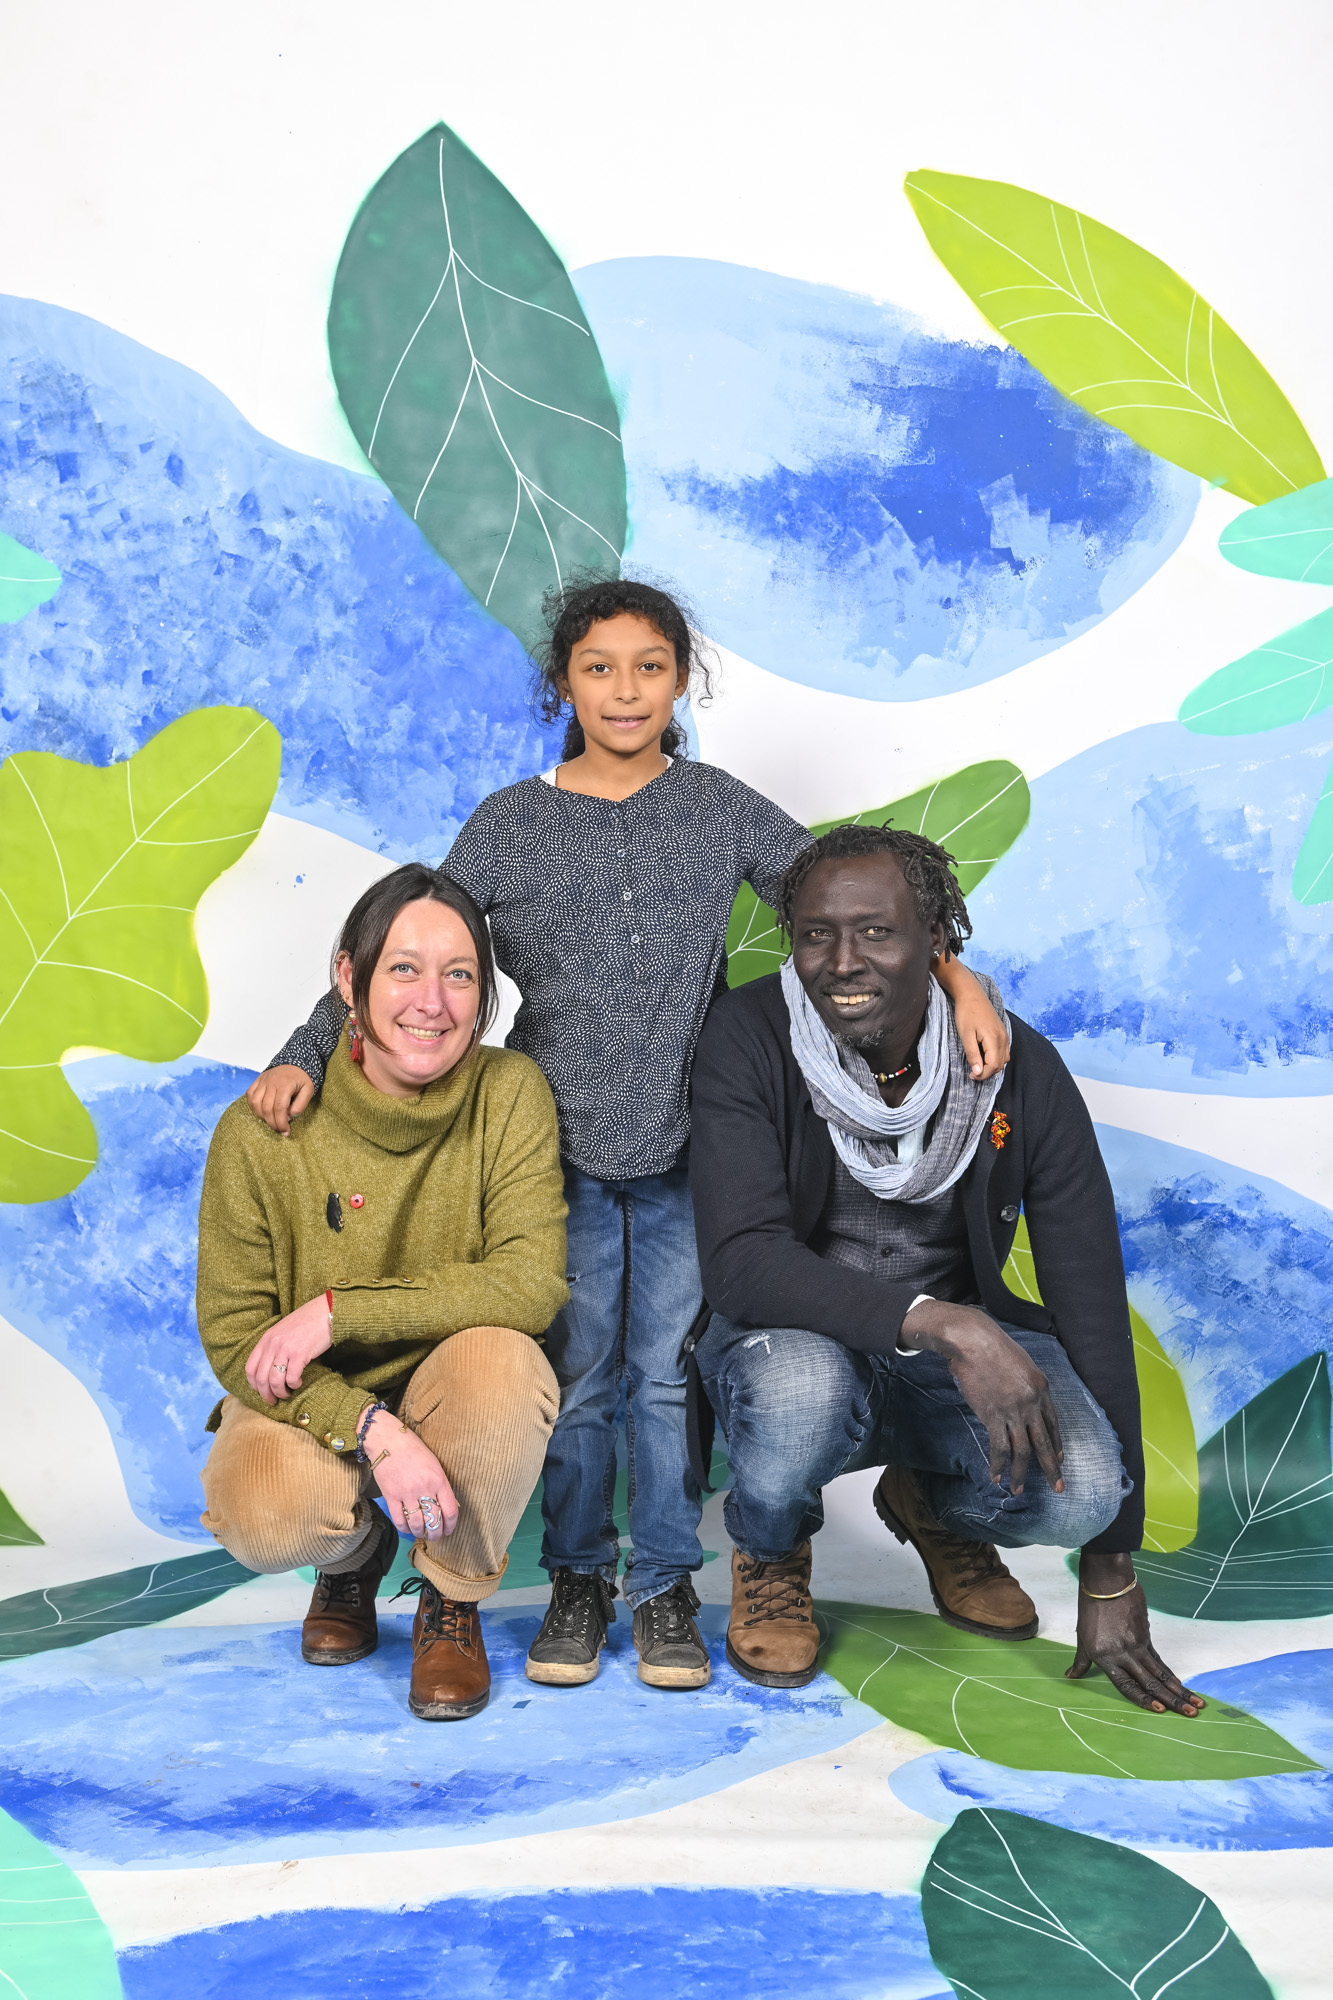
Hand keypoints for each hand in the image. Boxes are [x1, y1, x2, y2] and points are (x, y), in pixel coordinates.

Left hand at [244, 1294, 331, 1404]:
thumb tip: (269, 1369)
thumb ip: (273, 1346)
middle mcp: (272, 1345)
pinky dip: (294, 1385)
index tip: (261, 1391)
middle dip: (266, 1394)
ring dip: (280, 1392)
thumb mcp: (282, 1331)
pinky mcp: (300, 1354)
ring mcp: (286, 1349)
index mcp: (265, 1340)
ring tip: (287, 1394)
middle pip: (261, 1378)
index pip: (250, 1368)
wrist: (325, 1312)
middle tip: (273, 1401)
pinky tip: (298, 1383)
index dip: (254, 1384)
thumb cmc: (306, 1322)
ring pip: (274, 1381)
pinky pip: (292, 1378)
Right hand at [246, 1064, 315, 1135]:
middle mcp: (271, 1082)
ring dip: (262, 1116)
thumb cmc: (301, 1078)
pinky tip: (262, 1111)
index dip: (281, 1122)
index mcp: (285, 1084)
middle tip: (279, 1129)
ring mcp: (262, 1081)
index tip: (285, 1132)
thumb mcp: (308, 1090)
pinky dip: (253, 1106)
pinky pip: (250, 1096)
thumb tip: (289, 1117)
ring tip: (271, 1121)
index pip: (280, 1108)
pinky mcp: (257, 1080)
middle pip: (266, 1107)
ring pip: (255, 1103)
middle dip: (272, 1123)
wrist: (294, 1062)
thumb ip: (301, 1104)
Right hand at [362, 1407, 457, 1543]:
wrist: (388, 1440)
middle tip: (435, 1537)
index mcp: (439, 1479)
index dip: (451, 1525)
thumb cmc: (414, 1450)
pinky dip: (404, 1529)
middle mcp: (424, 1488)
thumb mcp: (435, 1464)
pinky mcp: (391, 1496)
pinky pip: (399, 1520)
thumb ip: (441, 1485)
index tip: (449, 1530)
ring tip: (422, 1534)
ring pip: (417, 1524)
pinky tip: (407, 1529)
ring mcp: (407, 1493)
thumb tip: (448, 1506)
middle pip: (434, 1520)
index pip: (450, 1510)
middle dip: (436, 1533)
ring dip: (420, 1533)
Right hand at [902, 1300, 1062, 1495]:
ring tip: (1018, 1491)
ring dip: (1021, 1474)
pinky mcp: (993, 1416)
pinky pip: (999, 1447)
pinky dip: (998, 1464)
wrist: (973, 1341)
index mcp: (1042, 1388)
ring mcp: (1014, 1411)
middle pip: (1045, 1443)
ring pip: (1023, 1451)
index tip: (1059, 1460)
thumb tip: (1021, 1401)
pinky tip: (996, 1476)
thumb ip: (1025, 1385)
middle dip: (1051, 1469)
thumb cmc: (993, 1347)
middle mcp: (1032, 1403)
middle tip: (1058, 1488)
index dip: (1056, 1445)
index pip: (1053, 1424)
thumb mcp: (1021, 1363)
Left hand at [955, 984, 1009, 1080]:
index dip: (983, 1075)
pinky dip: (996, 1058)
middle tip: (972, 1072)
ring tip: (977, 1064)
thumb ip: (973, 1055)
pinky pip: (1004, 1051)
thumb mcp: (966, 1035)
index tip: (971, 1075)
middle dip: (987, 1072)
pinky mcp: (1002, 1032)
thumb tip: (978, 1072)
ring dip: (992, 1066)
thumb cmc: (966, 1013)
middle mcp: (1003, 1038)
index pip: (993, 1066)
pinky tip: (984, 1056)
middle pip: (1000, 1064)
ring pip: (1004, 1059)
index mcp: (994, 1039)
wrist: (972, 995)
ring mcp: (1004, 1035)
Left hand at [1068, 1553, 1204, 1715]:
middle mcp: (1123, 1654)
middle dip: (1173, 1701)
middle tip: (1192, 1714)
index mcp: (1105, 1657)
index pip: (1126, 1686)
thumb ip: (1081, 1661)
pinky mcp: (1146, 1635)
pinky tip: (1180, 1684)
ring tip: (1196, 1704)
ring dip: (1180, 1690)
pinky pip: (1160, 1660)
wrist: (1107, 1581)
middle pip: (1151, 1683)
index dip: (1144, 1700)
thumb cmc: (1091, 1608)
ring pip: (1161, 1673)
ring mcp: (1137, 1645)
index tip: (1161, 1711)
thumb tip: (1070, 1675)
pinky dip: (1170, 1674)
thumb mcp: (1082, 1637)